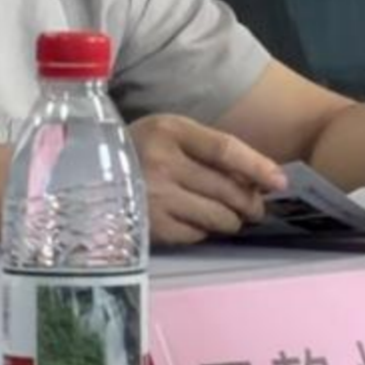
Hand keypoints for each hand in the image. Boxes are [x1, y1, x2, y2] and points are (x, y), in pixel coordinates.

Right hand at [130, 114, 287, 243]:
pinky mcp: (151, 227)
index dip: (258, 167)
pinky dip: (204, 231)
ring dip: (232, 220)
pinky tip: (195, 222)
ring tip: (228, 217)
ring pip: (219, 217)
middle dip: (251, 202)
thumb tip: (258, 178)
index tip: (279, 182)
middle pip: (229, 188)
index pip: (226, 149)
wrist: (85, 174)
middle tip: (255, 207)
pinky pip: (198, 234)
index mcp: (169, 130)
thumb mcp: (168, 134)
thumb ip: (208, 149)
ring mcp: (155, 197)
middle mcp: (162, 162)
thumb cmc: (138, 151)